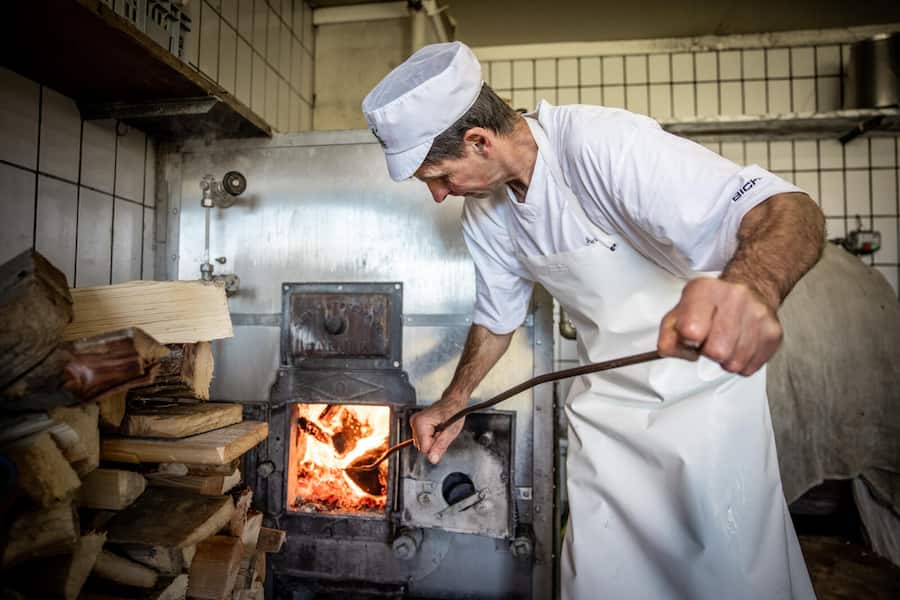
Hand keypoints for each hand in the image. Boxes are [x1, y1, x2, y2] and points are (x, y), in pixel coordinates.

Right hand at [410, 393, 466, 463]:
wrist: (453, 401)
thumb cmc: (454, 412)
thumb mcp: (451, 431)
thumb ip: (440, 446)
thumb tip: (432, 459)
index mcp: (420, 423)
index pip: (424, 449)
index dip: (436, 445)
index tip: (443, 434)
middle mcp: (414, 422)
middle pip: (422, 447)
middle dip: (434, 443)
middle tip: (443, 431)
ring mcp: (414, 423)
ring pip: (422, 444)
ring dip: (433, 440)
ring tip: (441, 428)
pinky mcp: (416, 424)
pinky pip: (423, 439)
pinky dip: (431, 437)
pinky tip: (437, 428)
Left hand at [657, 277, 782, 375]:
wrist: (750, 288)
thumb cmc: (708, 305)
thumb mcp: (679, 312)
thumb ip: (667, 335)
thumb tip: (666, 351)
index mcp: (705, 290)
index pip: (692, 330)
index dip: (688, 342)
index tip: (690, 338)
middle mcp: (735, 298)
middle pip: (716, 351)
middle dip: (708, 352)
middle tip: (709, 340)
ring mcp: (758, 315)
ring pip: (734, 362)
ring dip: (725, 359)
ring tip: (725, 341)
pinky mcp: (774, 333)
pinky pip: (749, 367)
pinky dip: (740, 362)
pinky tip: (738, 345)